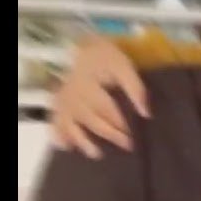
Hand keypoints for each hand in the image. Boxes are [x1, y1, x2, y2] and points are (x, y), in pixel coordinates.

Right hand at [49, 36, 148, 157]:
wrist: (81, 46)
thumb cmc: (105, 58)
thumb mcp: (123, 66)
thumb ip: (135, 88)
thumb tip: (146, 113)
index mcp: (89, 82)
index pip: (105, 107)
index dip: (118, 122)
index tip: (131, 134)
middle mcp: (73, 93)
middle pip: (91, 118)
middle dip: (109, 134)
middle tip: (126, 145)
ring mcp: (63, 100)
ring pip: (70, 123)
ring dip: (82, 140)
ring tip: (96, 154)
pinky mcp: (58, 104)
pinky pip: (55, 120)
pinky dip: (58, 134)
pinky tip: (64, 147)